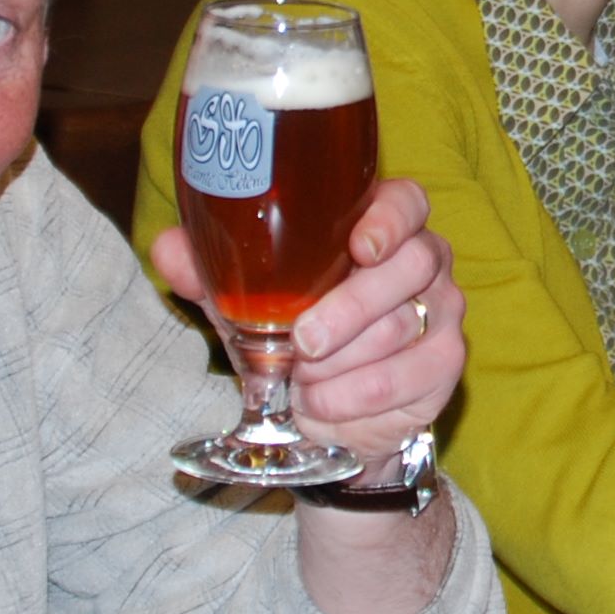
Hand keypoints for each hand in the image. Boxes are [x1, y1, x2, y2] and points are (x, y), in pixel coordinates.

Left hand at [151, 176, 461, 463]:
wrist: (326, 411)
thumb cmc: (294, 333)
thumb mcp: (247, 302)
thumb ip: (212, 272)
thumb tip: (168, 247)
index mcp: (381, 227)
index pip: (406, 202)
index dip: (390, 218)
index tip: (361, 246)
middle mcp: (424, 261)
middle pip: (409, 266)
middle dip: (351, 307)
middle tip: (302, 342)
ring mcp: (443, 312)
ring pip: (405, 325)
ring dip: (344, 361)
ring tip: (302, 380)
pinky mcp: (446, 364)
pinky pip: (412, 376)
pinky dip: (360, 395)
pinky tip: (324, 404)